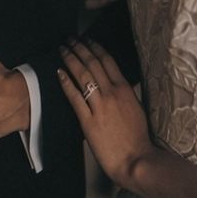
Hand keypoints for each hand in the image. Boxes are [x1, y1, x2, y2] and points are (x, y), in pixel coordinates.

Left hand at [58, 37, 152, 188]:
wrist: (136, 158)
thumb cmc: (138, 137)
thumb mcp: (136, 109)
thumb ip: (125, 95)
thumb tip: (115, 84)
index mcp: (126, 90)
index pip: (108, 62)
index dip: (95, 48)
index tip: (87, 39)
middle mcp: (112, 93)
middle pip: (93, 64)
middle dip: (80, 48)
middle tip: (69, 38)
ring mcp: (100, 106)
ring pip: (82, 75)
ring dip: (70, 59)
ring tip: (62, 49)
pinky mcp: (88, 120)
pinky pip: (74, 96)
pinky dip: (65, 82)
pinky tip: (58, 72)